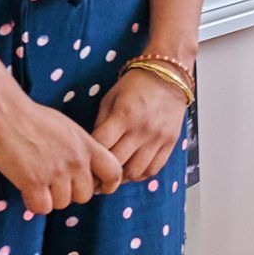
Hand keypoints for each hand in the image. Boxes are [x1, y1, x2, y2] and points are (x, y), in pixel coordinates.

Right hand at [0, 91, 126, 214]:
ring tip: (39, 183)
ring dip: (51, 198)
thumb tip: (84, 170)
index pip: (113, 172)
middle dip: (71, 193)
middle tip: (55, 184)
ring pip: (63, 203)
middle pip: (85, 195)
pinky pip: (42, 208)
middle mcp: (76, 160)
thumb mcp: (68, 129)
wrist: (5, 112)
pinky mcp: (33, 181)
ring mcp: (56, 172)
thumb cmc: (32, 117)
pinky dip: (35, 204)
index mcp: (87, 145)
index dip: (108, 184)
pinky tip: (28, 191)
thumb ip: (80, 148)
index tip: (98, 188)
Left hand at [93, 66, 189, 181]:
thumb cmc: (136, 85)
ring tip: (113, 176)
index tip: (82, 165)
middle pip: (117, 164)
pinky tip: (131, 171)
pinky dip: (140, 174)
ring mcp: (158, 137)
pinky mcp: (171, 142)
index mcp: (124, 115)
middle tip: (92, 178)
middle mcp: (142, 129)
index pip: (101, 147)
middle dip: (101, 174)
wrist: (169, 76)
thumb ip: (101, 124)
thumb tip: (93, 150)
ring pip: (135, 171)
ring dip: (121, 178)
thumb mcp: (110, 99)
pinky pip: (154, 169)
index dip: (89, 160)